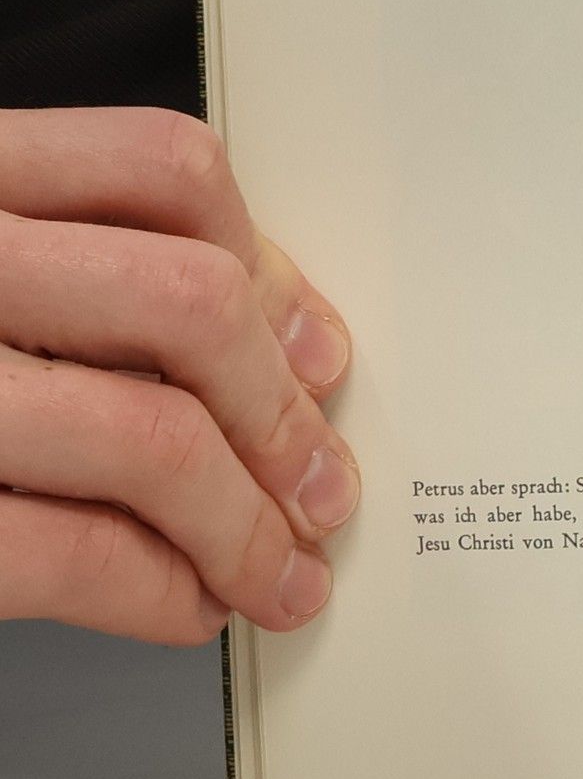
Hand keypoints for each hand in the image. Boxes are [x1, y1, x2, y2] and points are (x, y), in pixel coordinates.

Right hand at [0, 108, 357, 644]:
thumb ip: (77, 271)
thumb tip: (275, 339)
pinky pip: (67, 549)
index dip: (271, 270)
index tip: (316, 353)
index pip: (161, 170)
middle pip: (185, 303)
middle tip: (321, 488)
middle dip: (282, 417)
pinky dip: (158, 592)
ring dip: (246, 526)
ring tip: (279, 573)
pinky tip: (187, 608)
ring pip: (147, 432)